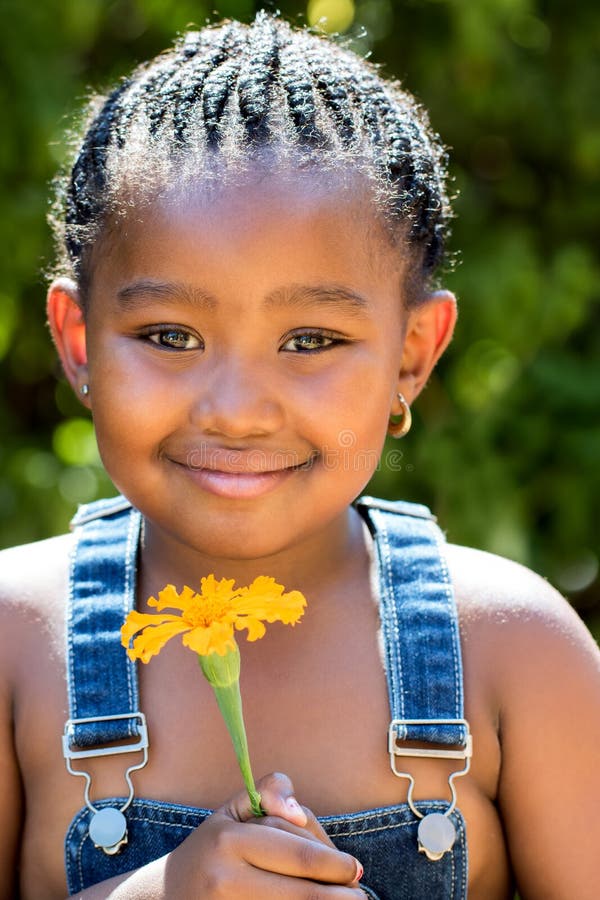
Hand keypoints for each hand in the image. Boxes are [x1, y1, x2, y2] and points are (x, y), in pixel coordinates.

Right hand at [164, 772, 364, 897]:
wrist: (165, 898)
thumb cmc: (212, 849)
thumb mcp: (233, 810)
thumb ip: (270, 793)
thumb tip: (297, 810)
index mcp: (229, 841)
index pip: (300, 857)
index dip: (337, 865)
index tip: (356, 869)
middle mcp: (226, 880)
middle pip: (303, 894)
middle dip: (340, 896)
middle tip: (361, 897)